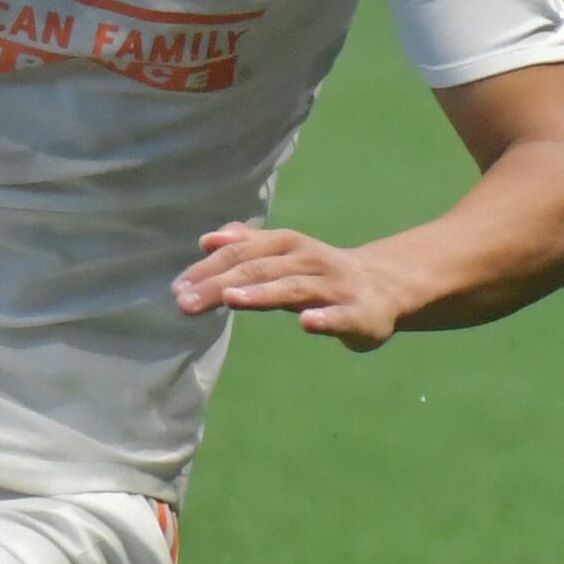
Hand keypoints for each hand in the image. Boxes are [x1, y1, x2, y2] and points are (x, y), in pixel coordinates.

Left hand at [172, 222, 412, 350]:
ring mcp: (336, 286)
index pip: (242, 254)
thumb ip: (248, 247)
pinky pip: (342, 316)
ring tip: (232, 299)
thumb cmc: (321, 274)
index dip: (208, 269)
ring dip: (263, 292)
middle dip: (221, 284)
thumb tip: (208, 239)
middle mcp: (310, 261)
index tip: (177, 289)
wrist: (386, 286)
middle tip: (185, 302)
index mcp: (289, 246)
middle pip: (260, 270)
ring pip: (295, 288)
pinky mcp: (361, 313)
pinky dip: (326, 319)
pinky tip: (307, 324)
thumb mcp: (284, 256)